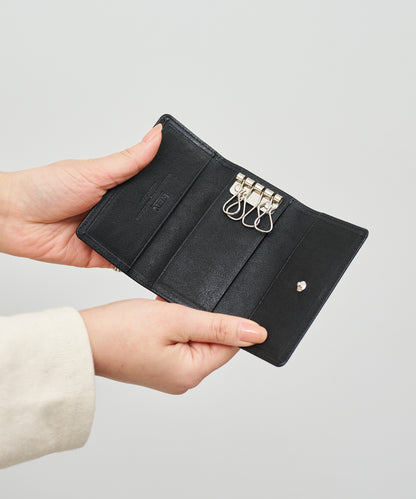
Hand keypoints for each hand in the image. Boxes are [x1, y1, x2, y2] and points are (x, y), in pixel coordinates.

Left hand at [0, 124, 161, 266]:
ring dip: (143, 238)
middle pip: (147, 216)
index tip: (185, 183)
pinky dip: (131, 258)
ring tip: (144, 230)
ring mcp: (108, 233)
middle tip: (166, 212)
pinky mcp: (101, 256)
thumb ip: (129, 159)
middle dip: (155, 216)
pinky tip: (135, 251)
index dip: (165, 187)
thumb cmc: (44, 188)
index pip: (148, 187)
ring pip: (139, 240)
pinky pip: (124, 260)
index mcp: (114, 185)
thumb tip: (156, 136)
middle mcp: (113, 210)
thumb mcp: (94, 170)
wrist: (13, 219)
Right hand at [80, 298, 266, 393]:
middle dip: (198, 320)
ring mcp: (169, 375)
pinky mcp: (158, 366)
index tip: (201, 306)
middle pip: (212, 342)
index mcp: (192, 373)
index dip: (220, 321)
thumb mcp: (177, 320)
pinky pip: (177, 343)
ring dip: (183, 321)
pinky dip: (171, 327)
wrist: (82, 338)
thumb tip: (257, 333)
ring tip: (160, 316)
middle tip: (173, 311)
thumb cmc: (121, 330)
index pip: (230, 345)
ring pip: (193, 339)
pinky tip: (154, 320)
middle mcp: (183, 380)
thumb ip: (219, 326)